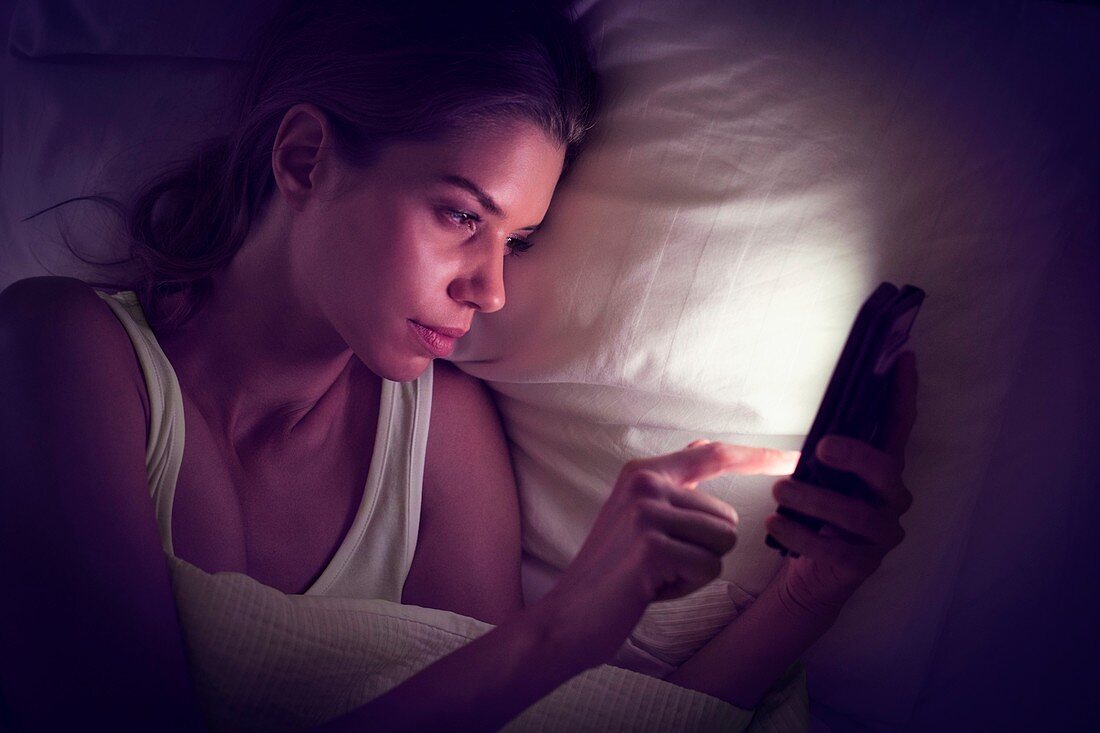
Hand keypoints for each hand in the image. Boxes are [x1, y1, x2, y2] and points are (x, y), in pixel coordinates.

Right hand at [534, 440, 798, 669]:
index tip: (797, 459)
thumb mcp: (638, 515)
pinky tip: (651, 589)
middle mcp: (644, 484)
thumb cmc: (613, 572)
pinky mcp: (652, 547)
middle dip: (705, 550)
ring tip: (655, 574)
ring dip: (696, 569)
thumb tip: (706, 444)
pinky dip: (686, 588)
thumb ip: (674, 482)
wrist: (568, 617)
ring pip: (723, 543)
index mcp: (642, 472)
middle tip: (660, 564)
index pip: (714, 454)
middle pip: (728, 517)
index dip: (759, 456)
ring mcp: (646, 513)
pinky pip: (709, 569)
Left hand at [766, 351, 918, 615]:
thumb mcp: (818, 477)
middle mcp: (891, 499)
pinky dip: (801, 535)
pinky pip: (835, 549)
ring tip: (779, 492)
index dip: (903, 395)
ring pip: (856, 514)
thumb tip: (814, 422)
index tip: (904, 359)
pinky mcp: (864, 563)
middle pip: (886, 472)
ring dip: (814, 500)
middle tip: (820, 448)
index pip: (898, 427)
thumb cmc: (814, 514)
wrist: (809, 573)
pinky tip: (776, 523)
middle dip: (855, 457)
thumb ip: (824, 452)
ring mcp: (882, 533)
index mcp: (881, 470)